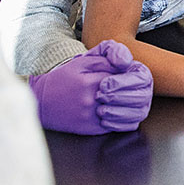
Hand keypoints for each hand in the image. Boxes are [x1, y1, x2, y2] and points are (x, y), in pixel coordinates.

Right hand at [28, 40, 152, 134]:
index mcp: (93, 80)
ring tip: (133, 100)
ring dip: (137, 106)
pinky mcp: (91, 129)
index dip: (137, 76)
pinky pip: (120, 127)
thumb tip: (127, 62)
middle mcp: (93, 100)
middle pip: (135, 98)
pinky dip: (127, 119)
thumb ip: (107, 55)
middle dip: (142, 92)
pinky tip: (124, 111)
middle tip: (140, 89)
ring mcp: (92, 116)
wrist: (41, 100)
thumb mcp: (84, 60)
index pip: (130, 78)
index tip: (137, 74)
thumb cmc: (65, 78)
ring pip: (131, 114)